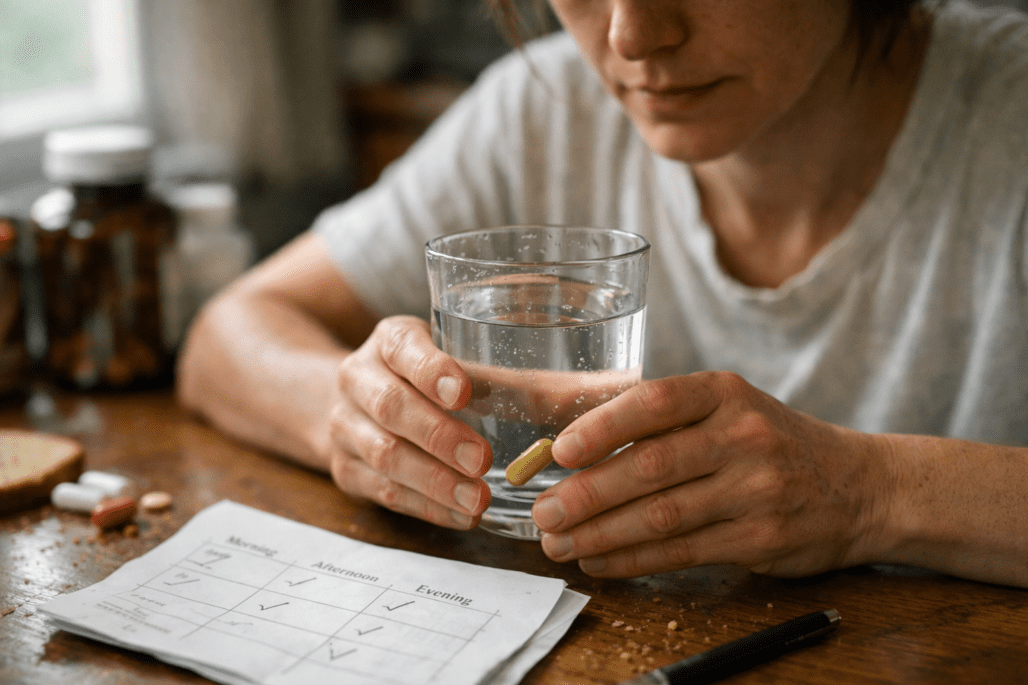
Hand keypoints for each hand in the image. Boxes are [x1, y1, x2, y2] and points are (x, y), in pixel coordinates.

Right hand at [327, 316, 491, 528]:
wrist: (356, 403)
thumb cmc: (423, 378)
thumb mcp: (449, 357)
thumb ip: (493, 372)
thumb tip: (566, 394)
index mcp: (389, 341)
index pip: (403, 347)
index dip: (431, 370)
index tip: (463, 392)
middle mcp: (357, 378)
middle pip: (391, 407)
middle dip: (439, 436)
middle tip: (482, 459)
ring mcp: (344, 426)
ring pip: (385, 455)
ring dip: (435, 481)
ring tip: (478, 498)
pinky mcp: (345, 469)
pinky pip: (384, 492)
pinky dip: (426, 506)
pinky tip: (461, 515)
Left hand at [531, 371, 888, 576]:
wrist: (860, 486)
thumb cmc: (773, 442)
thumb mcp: (729, 411)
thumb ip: (665, 424)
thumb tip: (574, 449)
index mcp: (725, 393)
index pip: (653, 402)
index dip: (601, 427)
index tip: (559, 452)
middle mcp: (743, 436)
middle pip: (651, 466)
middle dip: (587, 493)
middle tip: (544, 512)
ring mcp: (756, 489)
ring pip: (661, 516)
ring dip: (601, 534)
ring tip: (559, 542)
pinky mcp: (760, 538)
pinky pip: (682, 551)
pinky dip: (633, 559)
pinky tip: (600, 561)